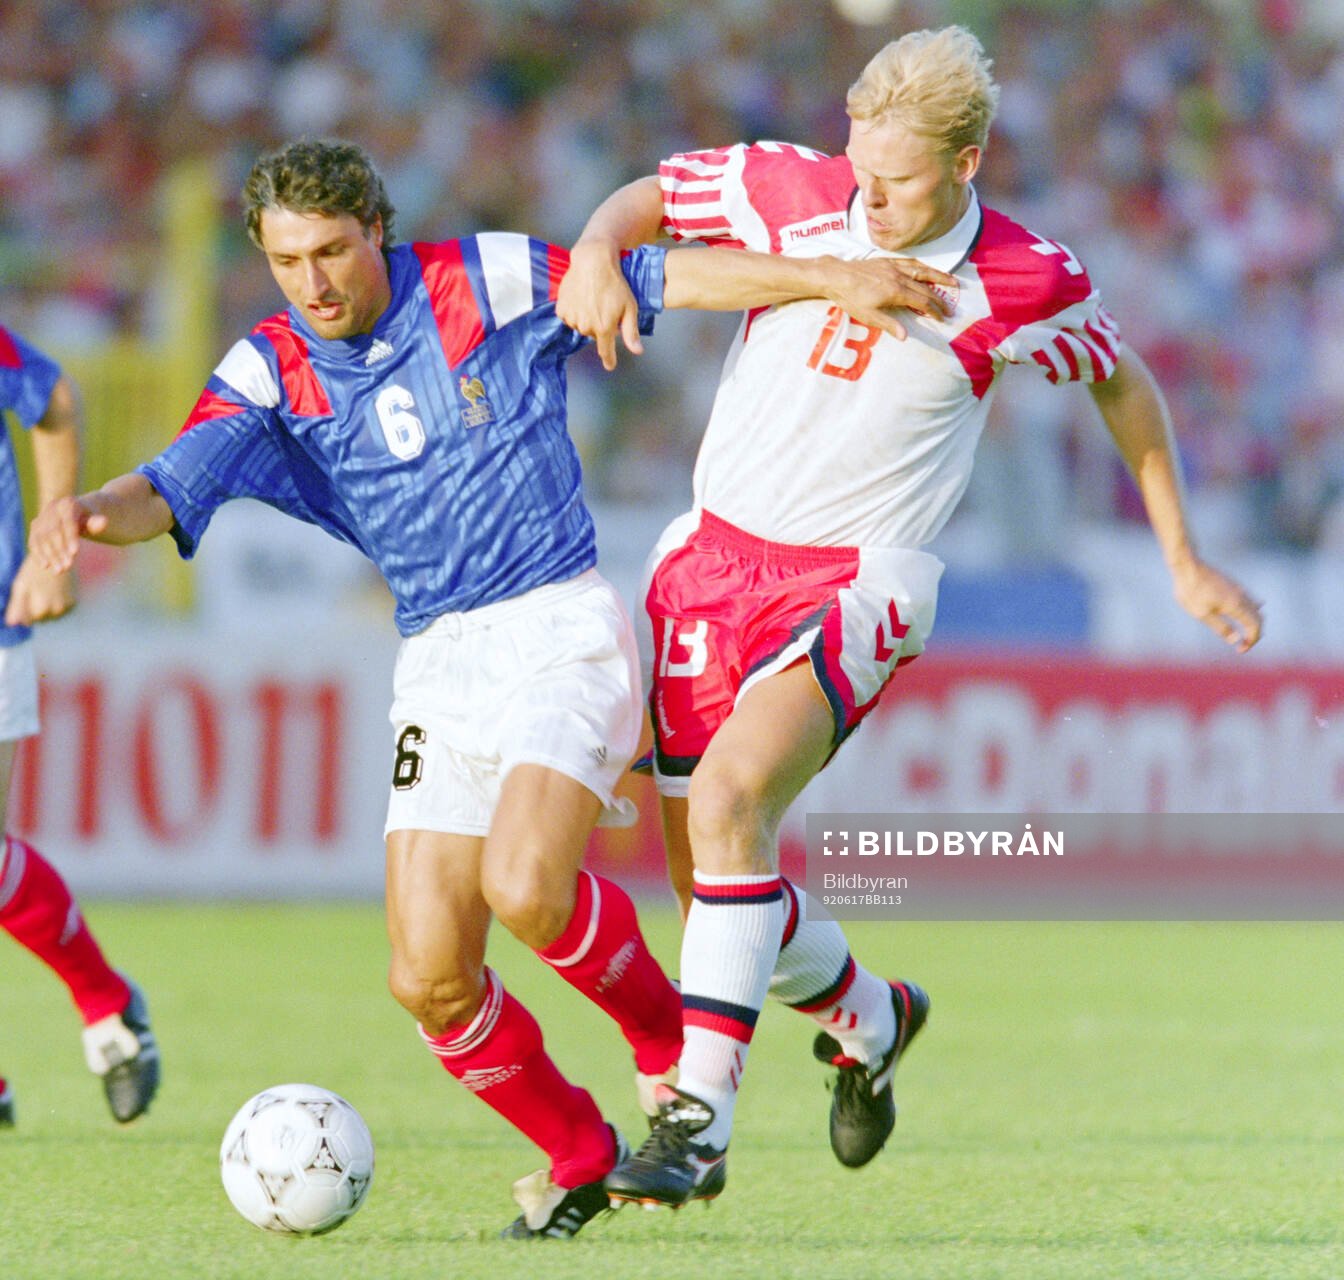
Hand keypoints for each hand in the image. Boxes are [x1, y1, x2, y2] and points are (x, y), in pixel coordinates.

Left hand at [4, 555, 76, 625]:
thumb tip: (10, 624)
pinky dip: (55, 604)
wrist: (57, 556)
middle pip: (41, 619)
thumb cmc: (34, 571)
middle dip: (35, 610)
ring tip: (42, 591)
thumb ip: (16, 607)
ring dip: (45, 608)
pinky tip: (51, 592)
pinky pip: (60, 610)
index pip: (30, 621)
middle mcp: (57, 611)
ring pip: (51, 615)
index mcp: (43, 609)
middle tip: (33, 592)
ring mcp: (67, 607)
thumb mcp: (21, 587)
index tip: (24, 597)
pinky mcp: (73, 602)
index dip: (24, 611)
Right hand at [28, 495, 106, 574]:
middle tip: (67, 566)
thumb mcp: (94, 520)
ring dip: (49, 555)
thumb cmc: (89, 519)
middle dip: (60, 550)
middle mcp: (52, 508)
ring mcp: (42, 517)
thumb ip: (96, 523)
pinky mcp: (35, 528)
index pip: (68, 522)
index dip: (70, 537)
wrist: (77, 513)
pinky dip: (39, 554)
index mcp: (68, 504)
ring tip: (59, 570)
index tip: (75, 553)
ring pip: (42, 538)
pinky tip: (45, 566)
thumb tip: (104, 521)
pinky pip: (34, 541)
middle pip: (53, 532)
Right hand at [557, 241, 642, 370]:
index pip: (605, 352)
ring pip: (581, 326)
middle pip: (594, 334)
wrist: (593, 261)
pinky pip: (569, 317)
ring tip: (593, 300)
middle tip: (605, 307)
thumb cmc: (615, 282)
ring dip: (586, 318)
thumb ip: (631, 332)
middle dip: (600, 325)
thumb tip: (637, 351)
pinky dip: (575, 310)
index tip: (609, 365)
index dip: (609, 360)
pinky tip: (582, 298)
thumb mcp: (629, 307)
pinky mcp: (561, 309)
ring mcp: (572, 318)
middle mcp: (586, 326)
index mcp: (604, 328)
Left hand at [818, 255, 957, 340]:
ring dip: (939, 277)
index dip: (934, 311)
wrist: (837, 276)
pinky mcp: (887, 261)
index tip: (942, 319)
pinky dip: (922, 267)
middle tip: (952, 308)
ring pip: (922, 271)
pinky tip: (926, 269)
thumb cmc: (851, 298)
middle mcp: (899, 277)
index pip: (922, 302)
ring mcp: (894, 267)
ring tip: (953, 282)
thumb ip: (889, 325)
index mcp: (897, 292)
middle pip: (926, 288)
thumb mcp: (868, 316)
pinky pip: (910, 262)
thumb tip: (905, 336)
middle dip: (941, 299)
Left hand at [1171, 558, 1262, 652]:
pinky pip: (1248, 600)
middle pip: (1259, 618)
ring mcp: (1239, 589)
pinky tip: (1240, 615)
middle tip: (1243, 644)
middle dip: (1254, 634)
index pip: (1255, 627)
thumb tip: (1236, 640)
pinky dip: (1249, 612)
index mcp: (1236, 605)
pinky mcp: (1233, 584)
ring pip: (1255, 608)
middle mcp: (1242, 596)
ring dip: (1252, 622)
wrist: (1188, 566)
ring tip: (1242, 633)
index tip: (1241, 650)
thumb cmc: (1191, 591)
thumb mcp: (1202, 614)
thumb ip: (1221, 627)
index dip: (1252, 641)